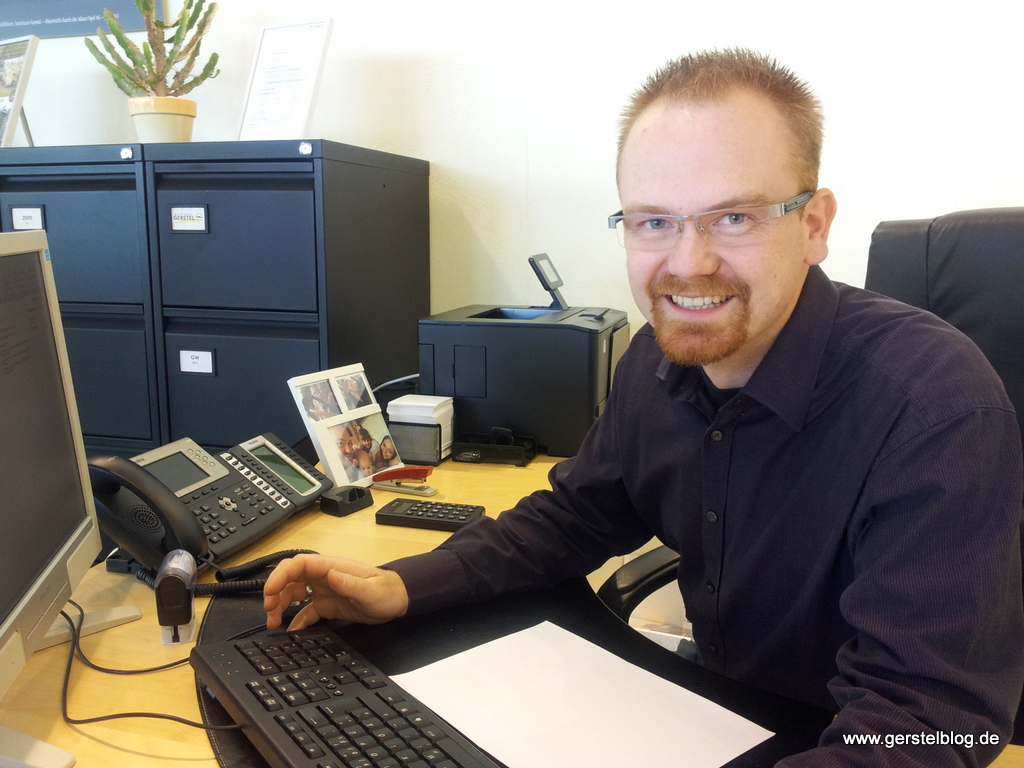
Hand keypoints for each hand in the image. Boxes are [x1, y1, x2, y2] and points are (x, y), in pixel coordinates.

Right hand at [263, 554, 409, 629]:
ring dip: (280, 606)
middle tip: (269, 610)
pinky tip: (291, 631)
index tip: (270, 591)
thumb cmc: (386, 591)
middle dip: (275, 592)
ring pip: (293, 594)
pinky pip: (305, 612)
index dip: (280, 575)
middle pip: (290, 579)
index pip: (298, 564)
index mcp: (330, 567)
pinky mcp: (327, 606)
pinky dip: (295, 621)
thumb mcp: (369, 590)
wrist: (397, 602)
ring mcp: (324, 591)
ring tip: (273, 622)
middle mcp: (323, 577)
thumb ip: (349, 583)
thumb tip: (330, 574)